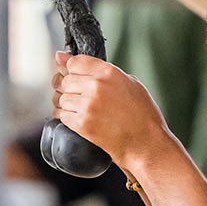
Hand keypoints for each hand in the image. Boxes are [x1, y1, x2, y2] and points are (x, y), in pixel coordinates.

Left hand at [52, 51, 174, 166]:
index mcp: (109, 73)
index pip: (74, 62)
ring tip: (76, 107)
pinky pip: (61, 114)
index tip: (66, 70)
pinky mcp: (82, 124)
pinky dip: (64, 115)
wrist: (146, 144)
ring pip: (61, 97)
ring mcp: (88, 105)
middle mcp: (96, 86)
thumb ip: (105, 72)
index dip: (68, 67)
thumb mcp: (131, 84)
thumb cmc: (143, 116)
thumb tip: (81, 64)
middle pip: (65, 80)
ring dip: (64, 102)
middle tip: (74, 93)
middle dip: (66, 86)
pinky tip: (73, 117)